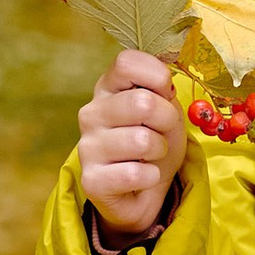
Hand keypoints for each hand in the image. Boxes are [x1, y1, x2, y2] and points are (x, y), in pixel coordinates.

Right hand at [79, 50, 187, 235]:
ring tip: (150, 156)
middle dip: (167, 120)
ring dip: (160, 152)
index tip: (165, 93)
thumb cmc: (154, 141)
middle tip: (162, 133)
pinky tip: (142, 177)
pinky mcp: (91, 180)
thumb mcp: (165, 110)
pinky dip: (151, 177)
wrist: (144, 191)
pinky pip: (137, 173)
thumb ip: (162, 90)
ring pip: (143, 140)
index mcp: (107, 89)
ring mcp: (87, 147)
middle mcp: (91, 113)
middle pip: (142, 102)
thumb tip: (163, 83)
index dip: (156, 76)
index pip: (126, 63)